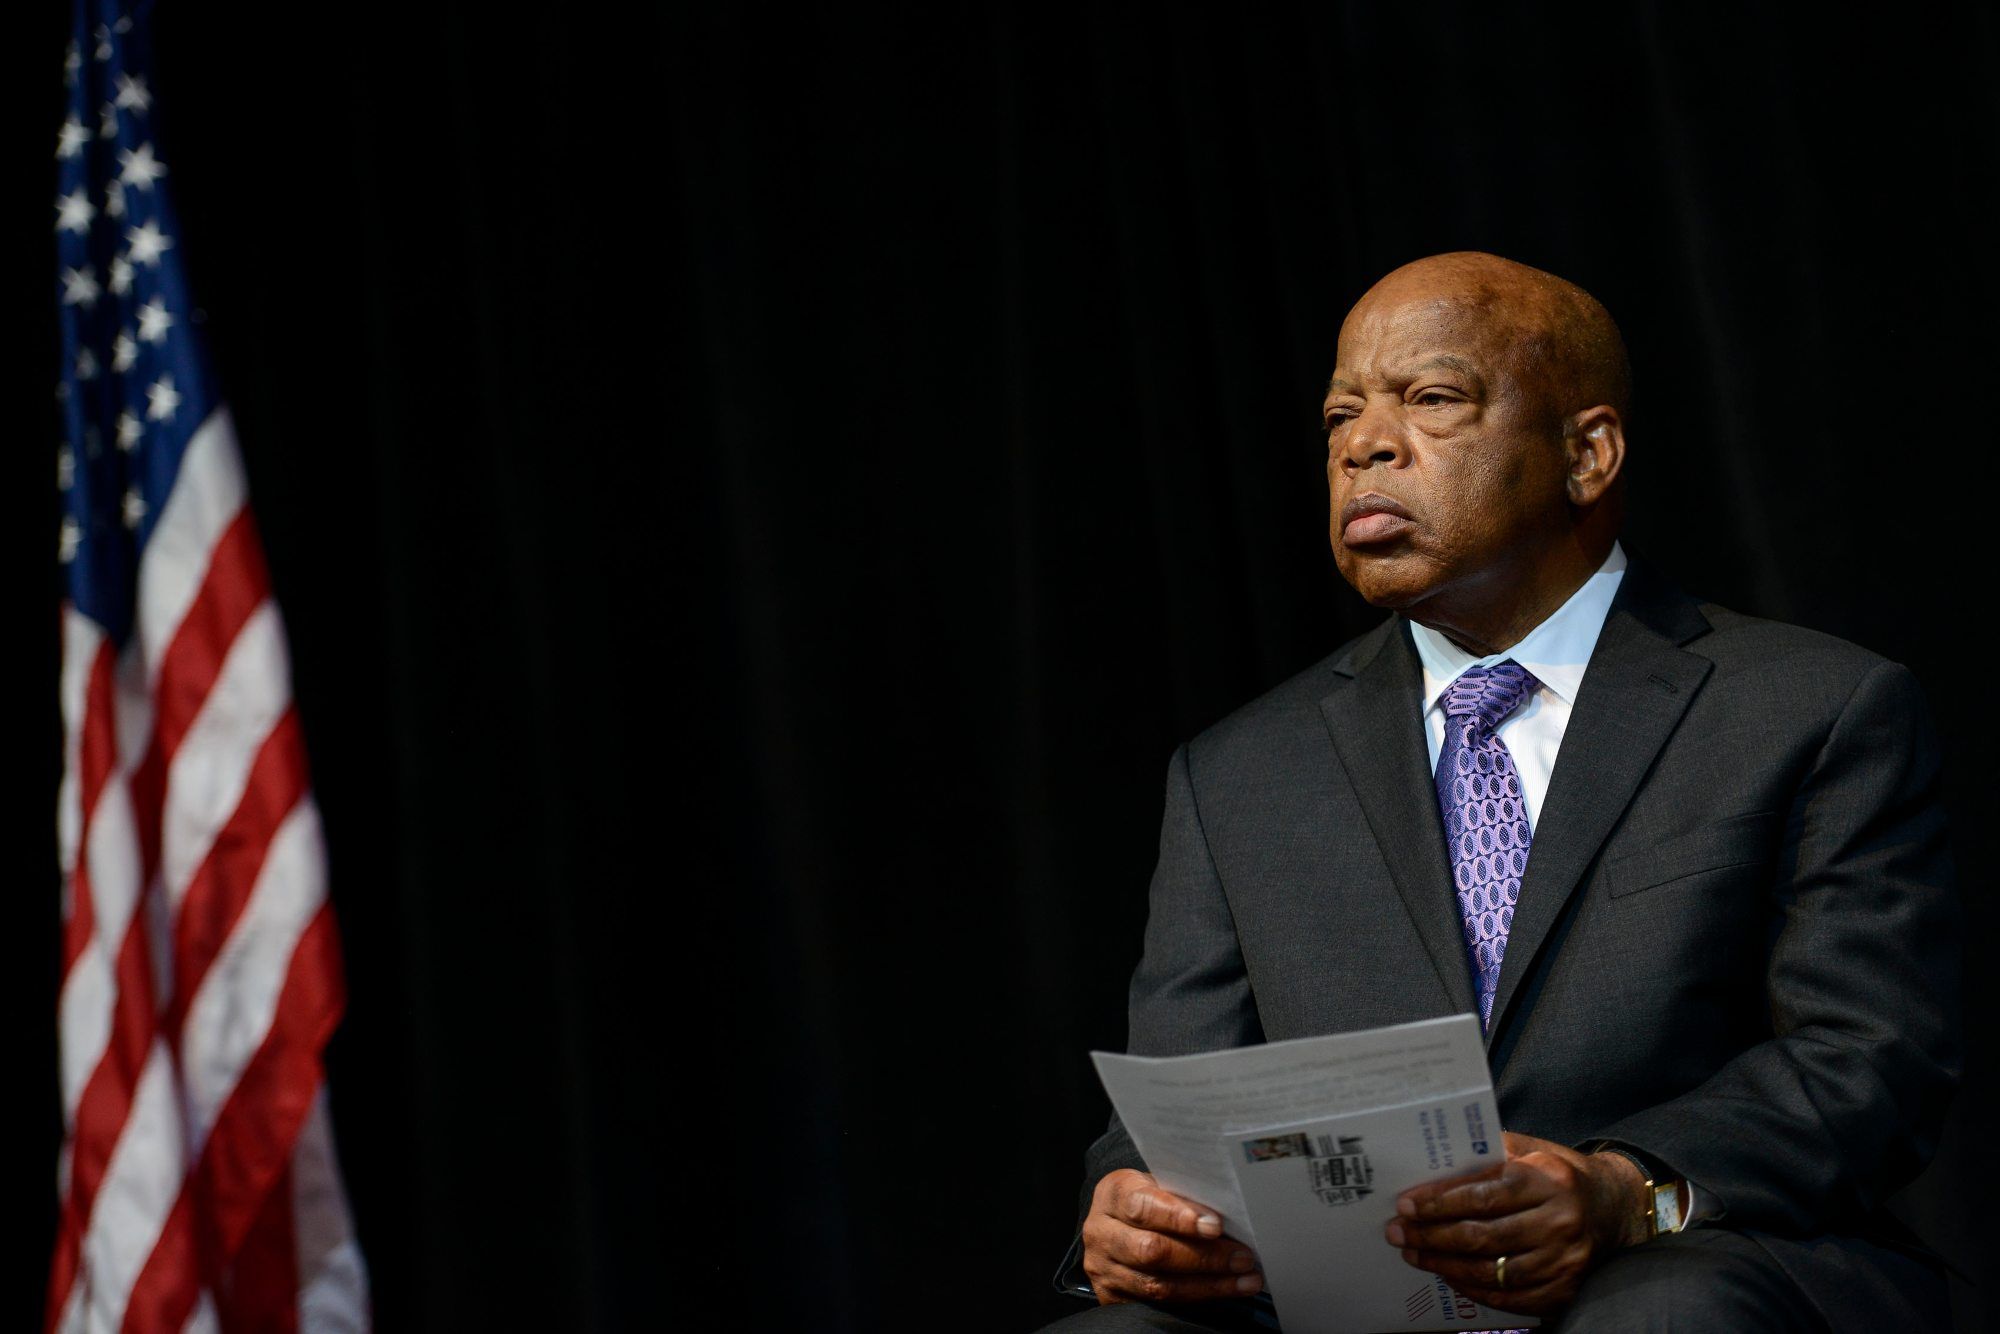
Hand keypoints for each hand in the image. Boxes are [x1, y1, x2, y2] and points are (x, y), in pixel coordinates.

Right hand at [1081, 1169, 1264, 1305]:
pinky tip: (1226, 1290)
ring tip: (1246, 1278)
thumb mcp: (1158, 1185)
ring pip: (1158, 1285)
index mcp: (1112, 1194)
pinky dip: (1198, 1298)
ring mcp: (1104, 1269)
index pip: (1142, 1206)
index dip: (1179, 1217)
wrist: (1117, 1223)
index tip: (1215, 1225)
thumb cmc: (1149, 1199)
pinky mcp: (1112, 1297)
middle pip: (1151, 1250)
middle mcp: (1101, 1232)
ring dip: (1209, 1284)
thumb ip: (1183, 1195)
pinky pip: (1158, 1304)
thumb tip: (1229, 1213)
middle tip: (1243, 1257)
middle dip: (1203, 1257)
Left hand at [1382, 1132, 1649, 1314]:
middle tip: (1399, 1233)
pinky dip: (1475, 1289)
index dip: (1440, 1203)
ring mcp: (1565, 1260)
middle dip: (1432, 1236)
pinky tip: (1449, 1276)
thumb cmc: (1560, 1174)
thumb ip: (1490, 1153)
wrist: (1614, 1207)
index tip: (1407, 1205)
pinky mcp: (1566, 1288)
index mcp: (1548, 1180)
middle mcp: (1560, 1221)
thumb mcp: (1532, 1150)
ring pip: (1493, 1270)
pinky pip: (1511, 1296)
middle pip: (1483, 1236)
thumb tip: (1435, 1163)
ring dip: (1446, 1264)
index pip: (1484, 1195)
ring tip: (1415, 1254)